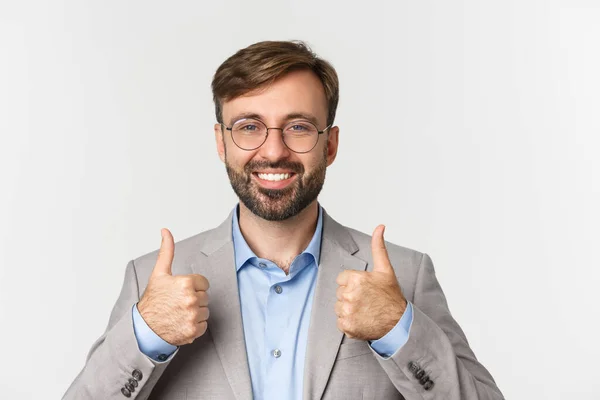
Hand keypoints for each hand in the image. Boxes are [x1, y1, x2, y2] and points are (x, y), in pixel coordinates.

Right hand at [137, 228, 209, 345]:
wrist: (144, 327)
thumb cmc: (153, 300)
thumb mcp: (159, 273)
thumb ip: (167, 251)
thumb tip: (166, 231)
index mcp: (186, 283)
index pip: (204, 283)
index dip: (193, 286)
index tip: (181, 291)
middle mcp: (191, 299)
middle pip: (205, 297)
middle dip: (194, 299)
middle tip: (178, 302)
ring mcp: (192, 316)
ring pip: (205, 311)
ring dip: (195, 312)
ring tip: (179, 312)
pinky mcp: (193, 330)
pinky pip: (203, 325)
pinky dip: (195, 326)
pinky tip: (182, 322)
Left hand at [335, 225, 406, 339]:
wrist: (398, 323)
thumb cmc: (391, 296)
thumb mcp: (385, 269)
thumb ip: (378, 247)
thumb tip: (380, 226)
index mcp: (356, 279)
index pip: (342, 279)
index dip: (353, 283)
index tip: (365, 289)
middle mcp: (350, 294)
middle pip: (339, 293)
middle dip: (350, 295)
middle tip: (367, 300)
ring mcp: (348, 311)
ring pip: (338, 307)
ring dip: (348, 309)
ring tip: (365, 310)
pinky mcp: (347, 326)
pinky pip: (340, 321)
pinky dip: (349, 322)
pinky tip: (362, 320)